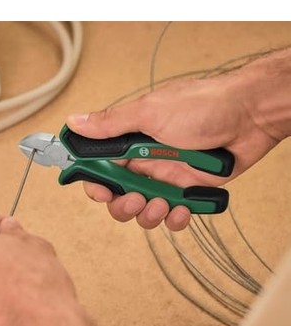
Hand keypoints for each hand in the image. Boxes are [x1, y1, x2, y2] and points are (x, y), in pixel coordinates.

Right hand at [67, 74, 280, 230]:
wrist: (250, 115)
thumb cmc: (203, 106)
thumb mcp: (150, 112)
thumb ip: (111, 124)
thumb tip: (76, 122)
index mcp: (130, 141)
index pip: (100, 168)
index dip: (95, 184)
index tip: (101, 192)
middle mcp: (145, 161)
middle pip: (118, 197)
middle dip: (123, 206)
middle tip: (136, 199)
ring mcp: (166, 178)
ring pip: (143, 211)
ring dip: (148, 215)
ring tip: (162, 204)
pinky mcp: (188, 192)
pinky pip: (172, 216)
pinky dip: (174, 219)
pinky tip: (183, 210)